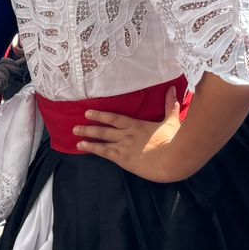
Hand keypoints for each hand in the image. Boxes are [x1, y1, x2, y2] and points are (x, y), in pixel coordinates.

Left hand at [74, 88, 190, 182]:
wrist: (170, 160)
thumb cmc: (172, 141)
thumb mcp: (171, 121)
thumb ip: (169, 105)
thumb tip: (172, 89)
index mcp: (136, 125)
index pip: (115, 118)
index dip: (100, 115)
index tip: (88, 112)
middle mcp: (126, 134)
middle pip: (104, 129)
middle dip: (89, 126)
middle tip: (75, 124)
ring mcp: (123, 146)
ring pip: (102, 139)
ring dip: (88, 136)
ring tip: (76, 133)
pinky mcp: (123, 159)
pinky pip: (104, 153)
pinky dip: (92, 149)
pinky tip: (82, 146)